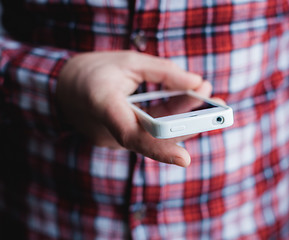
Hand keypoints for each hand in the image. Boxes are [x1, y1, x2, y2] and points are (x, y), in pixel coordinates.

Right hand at [56, 51, 211, 166]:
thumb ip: (164, 72)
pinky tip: (191, 102)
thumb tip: (197, 83)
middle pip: (154, 138)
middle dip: (188, 124)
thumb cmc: (95, 71)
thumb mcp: (129, 61)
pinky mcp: (122, 138)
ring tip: (211, 99)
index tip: (185, 160)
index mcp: (102, 104)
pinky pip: (150, 133)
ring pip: (155, 136)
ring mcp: (114, 138)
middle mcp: (108, 130)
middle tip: (219, 107)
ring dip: (184, 119)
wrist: (64, 87)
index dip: (159, 149)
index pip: (131, 135)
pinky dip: (171, 119)